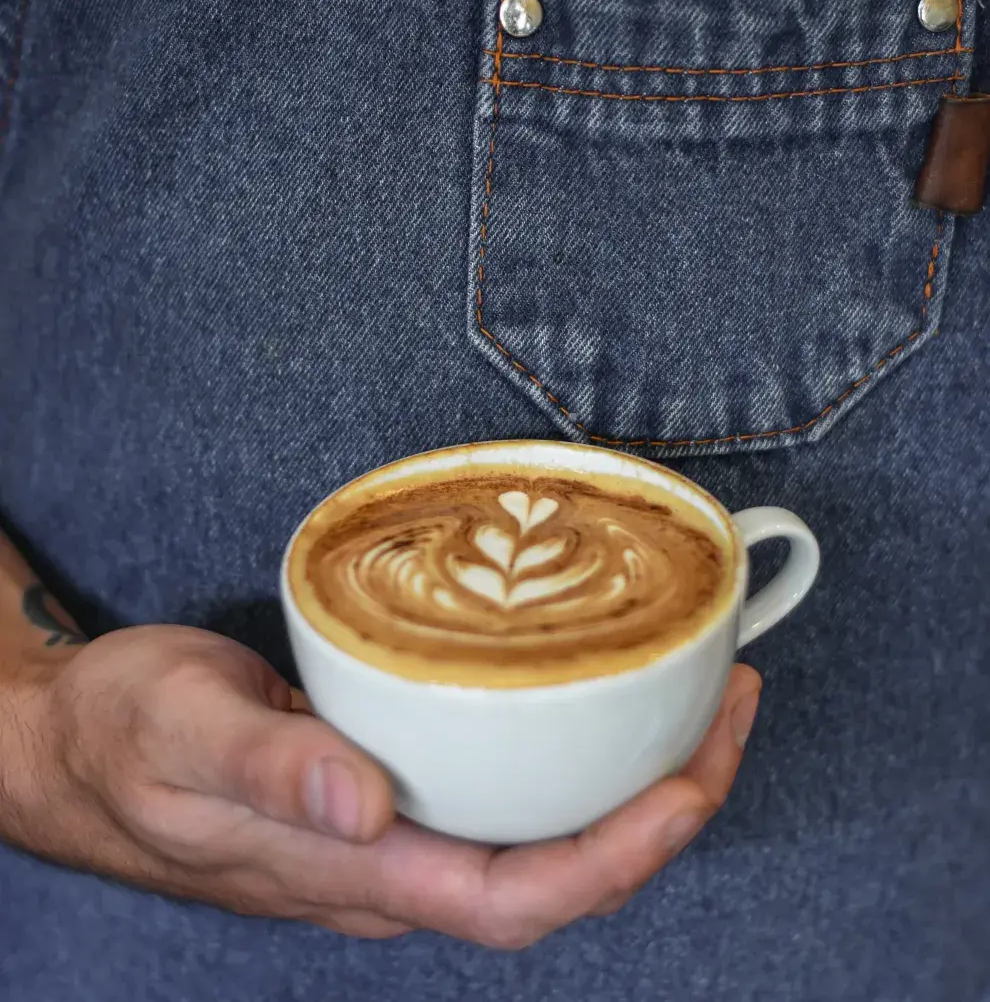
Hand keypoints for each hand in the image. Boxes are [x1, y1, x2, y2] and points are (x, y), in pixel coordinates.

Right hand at [2, 626, 759, 946]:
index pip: (519, 900)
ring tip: (699, 692)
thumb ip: (264, 769)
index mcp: (353, 873)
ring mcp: (391, 831)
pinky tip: (592, 694)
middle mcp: (390, 866)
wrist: (72, 743)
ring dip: (635, 779)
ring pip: (541, 834)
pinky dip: (571, 750)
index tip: (696, 778)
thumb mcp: (174, 732)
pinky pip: (503, 788)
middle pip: (560, 873)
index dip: (622, 854)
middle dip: (666, 807)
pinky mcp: (387, 785)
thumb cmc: (118, 737)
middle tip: (732, 701)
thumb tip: (369, 804)